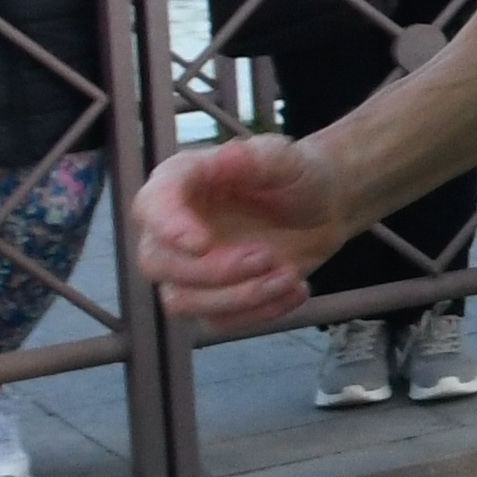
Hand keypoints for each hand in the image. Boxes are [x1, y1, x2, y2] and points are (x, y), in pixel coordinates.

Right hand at [129, 134, 350, 333]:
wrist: (324, 208)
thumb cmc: (296, 175)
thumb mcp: (285, 159)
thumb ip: (256, 157)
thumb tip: (228, 155)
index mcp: (180, 184)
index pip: (151, 206)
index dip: (168, 227)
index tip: (201, 243)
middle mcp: (172, 230)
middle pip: (158, 264)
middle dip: (213, 270)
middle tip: (267, 256)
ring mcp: (188, 269)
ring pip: (182, 302)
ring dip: (238, 297)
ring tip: (289, 275)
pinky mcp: (214, 298)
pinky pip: (220, 321)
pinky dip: (261, 311)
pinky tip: (297, 288)